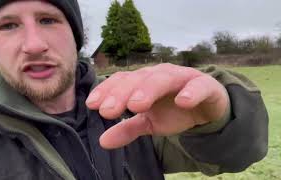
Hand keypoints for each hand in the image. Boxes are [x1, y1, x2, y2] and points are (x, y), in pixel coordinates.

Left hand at [86, 63, 228, 148]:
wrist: (207, 107)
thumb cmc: (174, 110)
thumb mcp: (149, 122)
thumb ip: (127, 129)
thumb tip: (103, 141)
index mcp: (144, 81)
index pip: (122, 81)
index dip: (107, 91)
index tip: (93, 105)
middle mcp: (160, 75)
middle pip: (139, 79)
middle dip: (122, 93)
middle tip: (109, 110)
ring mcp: (183, 78)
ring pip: (164, 78)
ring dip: (149, 89)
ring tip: (136, 105)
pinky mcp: (205, 85)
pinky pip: (199, 85)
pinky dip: (192, 92)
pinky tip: (183, 101)